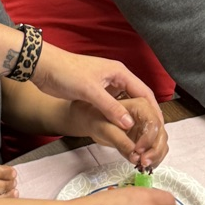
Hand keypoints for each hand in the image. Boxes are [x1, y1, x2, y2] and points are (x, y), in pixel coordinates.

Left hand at [33, 43, 163, 157]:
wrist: (43, 67)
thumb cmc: (66, 72)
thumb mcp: (90, 90)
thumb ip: (110, 107)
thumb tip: (129, 124)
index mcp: (119, 73)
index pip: (144, 93)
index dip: (154, 110)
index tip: (160, 127)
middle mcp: (116, 78)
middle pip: (138, 99)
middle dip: (145, 117)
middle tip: (152, 136)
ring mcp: (106, 86)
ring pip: (125, 104)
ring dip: (132, 119)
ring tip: (139, 136)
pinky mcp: (95, 93)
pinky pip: (113, 108)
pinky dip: (118, 118)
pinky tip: (120, 131)